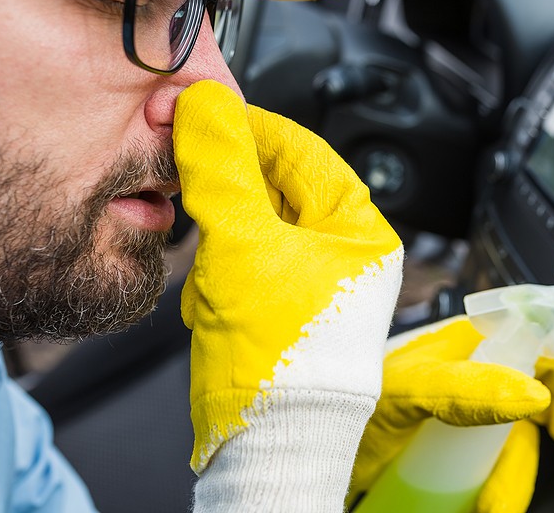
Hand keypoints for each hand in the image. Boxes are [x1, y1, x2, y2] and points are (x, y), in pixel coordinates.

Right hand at [174, 80, 402, 473]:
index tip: (208, 117)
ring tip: (217, 279)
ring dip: (221, 248)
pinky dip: (220, 279)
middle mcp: (343, 256)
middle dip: (230, 200)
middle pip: (275, 190)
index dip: (253, 129)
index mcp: (359, 232)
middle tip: (194, 188)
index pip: (306, 152)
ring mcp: (312, 284)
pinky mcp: (281, 310)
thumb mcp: (243, 247)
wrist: (269, 446)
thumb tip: (206, 106)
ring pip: (250, 230)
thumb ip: (221, 172)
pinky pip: (240, 269)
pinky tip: (218, 306)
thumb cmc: (283, 363)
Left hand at [349, 317, 553, 511]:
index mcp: (464, 347)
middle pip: (548, 400)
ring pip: (523, 444)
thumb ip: (460, 388)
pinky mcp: (450, 451)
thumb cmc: (333, 398)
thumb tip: (532, 395)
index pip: (545, 350)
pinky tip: (498, 505)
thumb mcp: (398, 391)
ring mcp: (461, 416)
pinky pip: (494, 469)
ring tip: (509, 511)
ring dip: (533, 478)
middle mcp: (470, 376)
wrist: (292, 445)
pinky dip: (506, 489)